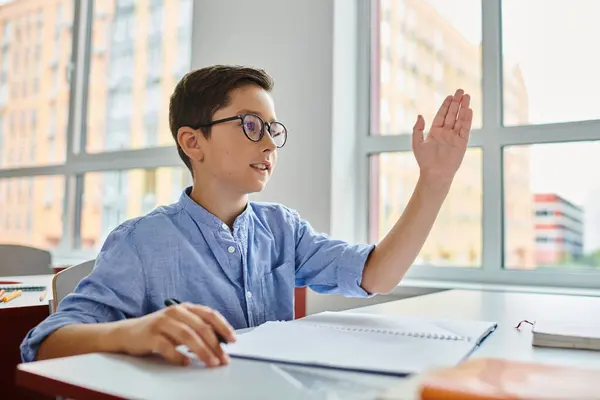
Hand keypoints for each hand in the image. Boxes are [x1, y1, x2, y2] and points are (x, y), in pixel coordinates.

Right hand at [115, 303, 235, 366]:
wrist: (127, 333)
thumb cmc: (159, 330)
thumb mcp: (181, 325)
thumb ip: (198, 329)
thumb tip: (221, 343)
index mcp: (186, 308)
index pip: (210, 314)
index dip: (223, 327)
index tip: (233, 340)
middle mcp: (175, 312)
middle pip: (200, 327)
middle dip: (215, 344)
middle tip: (223, 359)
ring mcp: (162, 322)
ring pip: (187, 336)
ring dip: (202, 351)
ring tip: (210, 362)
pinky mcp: (150, 335)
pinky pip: (168, 347)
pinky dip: (179, 356)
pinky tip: (186, 363)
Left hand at [412, 89, 472, 185]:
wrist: (434, 174)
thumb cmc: (424, 161)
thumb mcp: (417, 143)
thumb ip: (417, 129)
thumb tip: (419, 115)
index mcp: (435, 132)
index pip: (442, 115)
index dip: (446, 105)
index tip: (450, 96)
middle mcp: (446, 133)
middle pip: (452, 114)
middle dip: (456, 102)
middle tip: (461, 90)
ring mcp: (454, 137)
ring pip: (460, 119)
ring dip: (463, 108)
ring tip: (467, 96)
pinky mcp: (462, 143)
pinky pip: (465, 129)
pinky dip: (467, 120)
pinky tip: (468, 110)